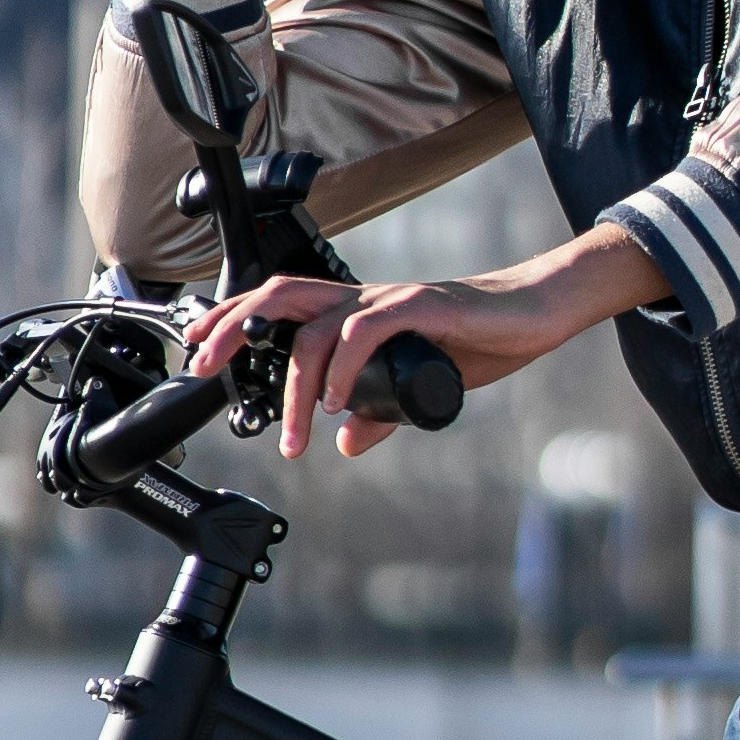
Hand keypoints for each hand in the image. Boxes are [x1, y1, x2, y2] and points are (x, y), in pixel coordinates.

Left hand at [186, 229, 659, 460]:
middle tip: (204, 368)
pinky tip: (336, 405)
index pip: (280, 305)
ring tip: (295, 434)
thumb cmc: (483, 340)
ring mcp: (390, 300)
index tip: (201, 354)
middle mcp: (364, 299)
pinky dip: (341, 368)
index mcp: (357, 312)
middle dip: (231, 328)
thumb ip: (379, 413)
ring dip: (294, 384)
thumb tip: (348, 443)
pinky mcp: (421, 307)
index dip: (233, 321)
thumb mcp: (417, 387)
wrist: (538, 313)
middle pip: (277, 297)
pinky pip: (364, 329)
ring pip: (316, 326)